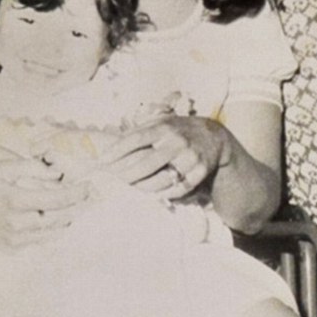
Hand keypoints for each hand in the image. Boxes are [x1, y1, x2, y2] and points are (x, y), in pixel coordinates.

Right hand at [0, 157, 87, 250]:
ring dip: (67, 219)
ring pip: (52, 232)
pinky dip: (51, 230)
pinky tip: (56, 220)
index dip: (77, 193)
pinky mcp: (11, 248)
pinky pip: (40, 240)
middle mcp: (17, 223)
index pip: (57, 200)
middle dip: (78, 207)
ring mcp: (14, 239)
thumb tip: (58, 172)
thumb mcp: (4, 168)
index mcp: (15, 201)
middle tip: (89, 197)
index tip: (88, 186)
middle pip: (60, 219)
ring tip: (76, 207)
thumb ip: (33, 168)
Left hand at [99, 116, 230, 199]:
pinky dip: (165, 193)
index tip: (102, 161)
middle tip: (115, 180)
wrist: (214, 137)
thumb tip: (111, 143)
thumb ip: (139, 131)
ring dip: (144, 187)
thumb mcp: (162, 123)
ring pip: (162, 179)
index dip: (117, 151)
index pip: (136, 139)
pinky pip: (179, 188)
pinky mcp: (200, 171)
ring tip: (133, 188)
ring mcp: (190, 157)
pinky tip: (154, 193)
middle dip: (127, 175)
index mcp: (164, 127)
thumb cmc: (179, 131)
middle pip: (147, 163)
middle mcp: (177, 141)